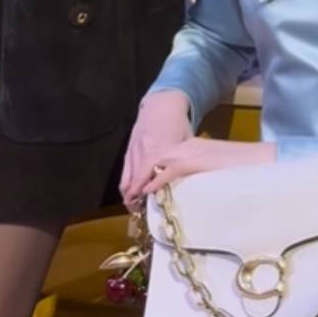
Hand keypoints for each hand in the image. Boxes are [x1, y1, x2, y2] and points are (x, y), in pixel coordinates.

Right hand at [120, 91, 192, 208]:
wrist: (161, 104)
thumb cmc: (178, 123)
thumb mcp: (187, 140)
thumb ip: (184, 158)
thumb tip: (193, 178)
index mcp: (160, 148)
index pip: (152, 174)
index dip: (149, 189)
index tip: (150, 204)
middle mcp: (145, 150)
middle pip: (137, 178)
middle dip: (136, 197)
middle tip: (140, 212)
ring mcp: (135, 150)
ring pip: (127, 176)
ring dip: (128, 192)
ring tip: (133, 206)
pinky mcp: (129, 149)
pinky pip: (124, 169)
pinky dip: (125, 182)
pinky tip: (128, 193)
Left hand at [142, 138, 275, 193]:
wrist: (257, 158)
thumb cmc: (240, 165)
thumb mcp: (212, 168)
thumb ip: (197, 175)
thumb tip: (187, 190)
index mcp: (191, 148)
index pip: (160, 157)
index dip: (145, 174)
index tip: (138, 191)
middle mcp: (186, 147)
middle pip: (152, 159)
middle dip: (137, 179)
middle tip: (129, 198)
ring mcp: (189, 152)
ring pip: (154, 164)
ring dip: (141, 181)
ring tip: (133, 198)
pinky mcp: (193, 159)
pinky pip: (167, 170)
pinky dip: (155, 182)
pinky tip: (148, 193)